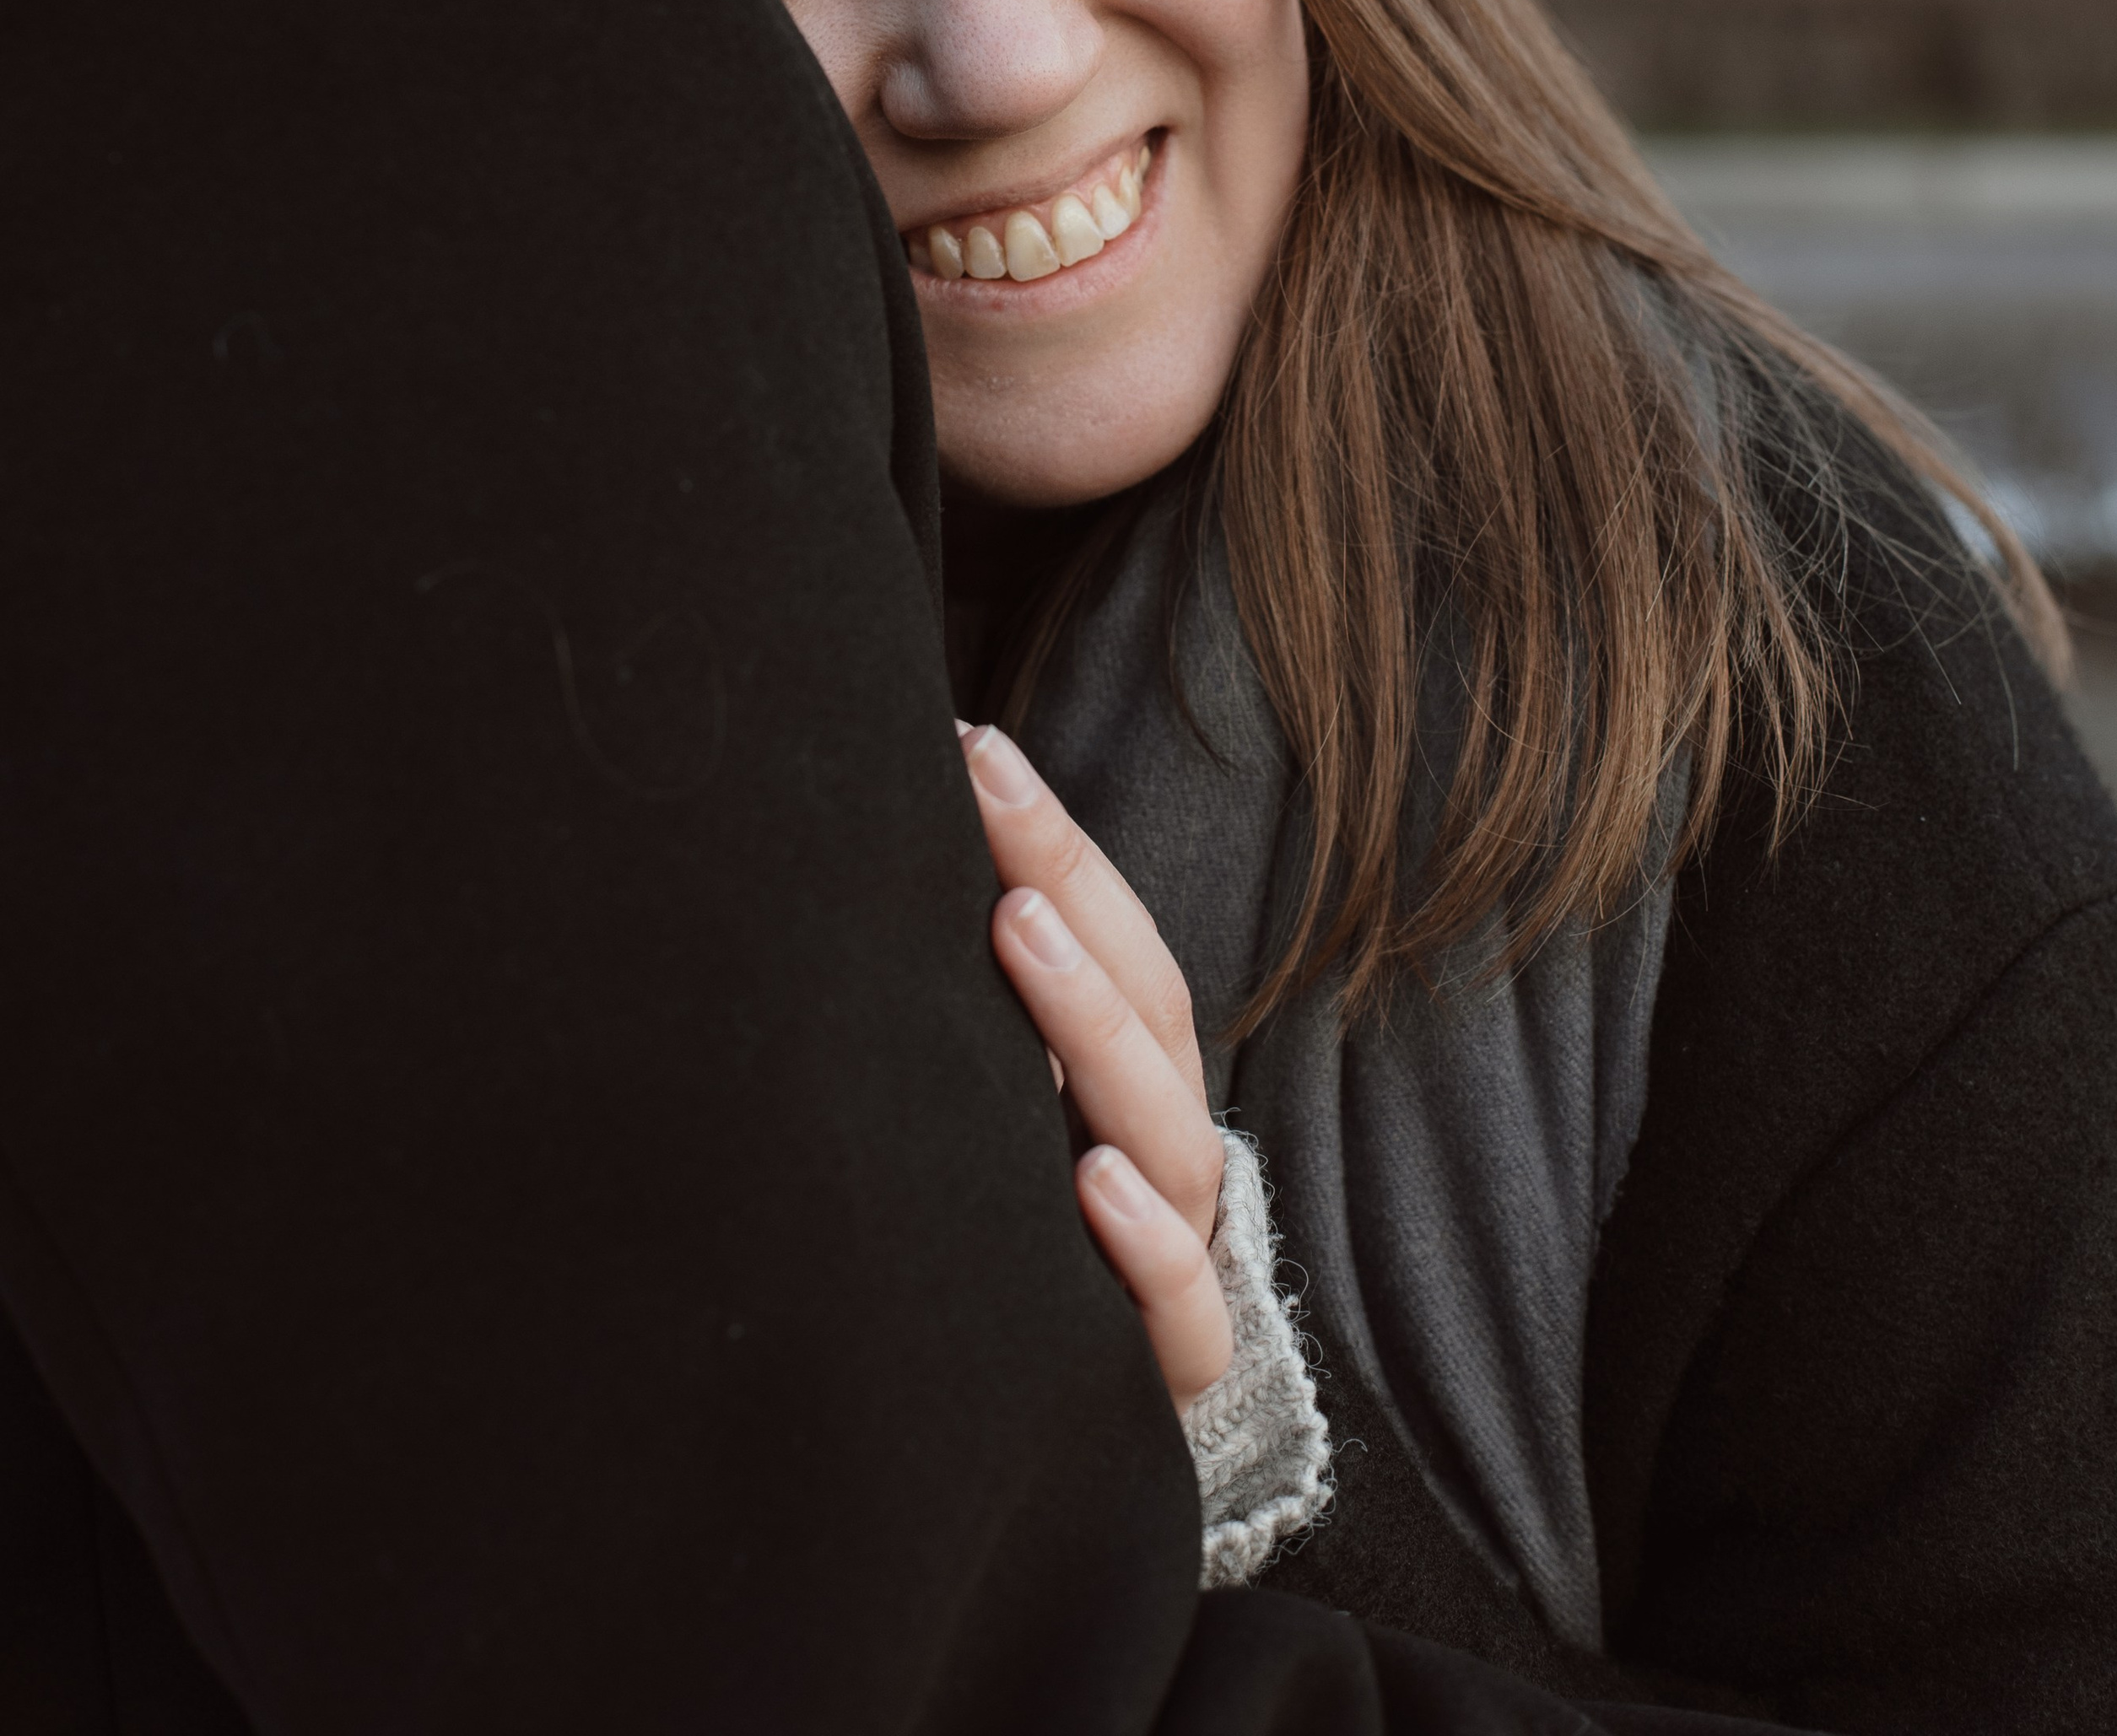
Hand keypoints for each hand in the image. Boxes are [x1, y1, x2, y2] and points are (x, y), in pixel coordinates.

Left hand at [960, 720, 1230, 1415]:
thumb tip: (874, 844)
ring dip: (1092, 1029)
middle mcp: (1162, 1150)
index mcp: (1134, 1078)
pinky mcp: (1162, 1370)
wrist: (1047, 1431)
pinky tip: (1090, 1186)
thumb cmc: (1018, 1233)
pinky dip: (1144, 1246)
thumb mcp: (1000, 1112)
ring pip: (1162, 1134)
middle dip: (1070, 892)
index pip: (1116, 936)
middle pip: (1143, 1009)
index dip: (1056, 841)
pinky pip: (1177, 1313)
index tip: (973, 750)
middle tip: (992, 811)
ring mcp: (1175, 1255)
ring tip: (1022, 940)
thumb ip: (973, 1009)